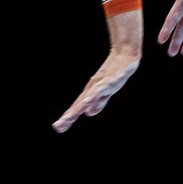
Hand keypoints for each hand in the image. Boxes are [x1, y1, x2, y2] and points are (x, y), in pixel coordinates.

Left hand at [54, 10, 142, 131]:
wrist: (125, 55)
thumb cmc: (115, 73)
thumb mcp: (106, 91)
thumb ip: (98, 102)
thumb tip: (88, 113)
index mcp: (91, 93)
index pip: (77, 107)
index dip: (68, 118)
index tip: (58, 128)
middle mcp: (92, 89)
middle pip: (79, 104)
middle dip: (69, 115)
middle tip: (57, 126)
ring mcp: (100, 83)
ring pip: (88, 97)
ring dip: (79, 107)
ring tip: (70, 116)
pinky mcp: (110, 79)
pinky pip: (101, 88)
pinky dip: (95, 95)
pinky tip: (89, 100)